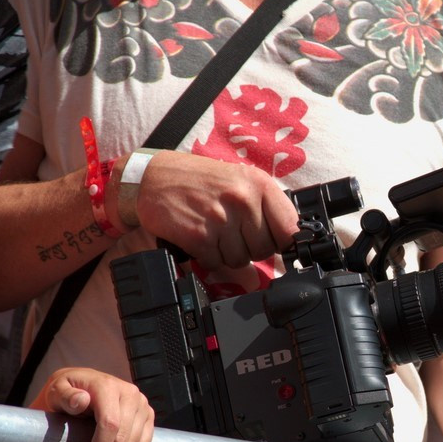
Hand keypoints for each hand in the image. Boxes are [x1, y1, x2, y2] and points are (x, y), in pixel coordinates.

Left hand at [35, 368, 154, 441]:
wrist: (82, 387)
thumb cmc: (68, 390)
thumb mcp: (57, 388)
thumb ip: (65, 395)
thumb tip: (80, 401)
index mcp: (109, 387)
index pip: (111, 424)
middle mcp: (131, 396)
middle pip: (123, 440)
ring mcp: (142, 408)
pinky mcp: (147, 419)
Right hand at [133, 152, 298, 269]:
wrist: (152, 178)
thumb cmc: (200, 181)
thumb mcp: (241, 181)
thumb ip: (266, 209)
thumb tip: (289, 245)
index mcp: (259, 184)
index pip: (290, 229)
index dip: (284, 242)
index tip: (276, 243)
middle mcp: (243, 200)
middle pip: (265, 250)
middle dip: (250, 248)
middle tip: (233, 232)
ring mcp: (220, 219)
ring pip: (241, 260)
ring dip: (227, 254)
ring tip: (214, 232)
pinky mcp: (199, 237)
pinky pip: (216, 264)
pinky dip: (208, 258)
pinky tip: (200, 239)